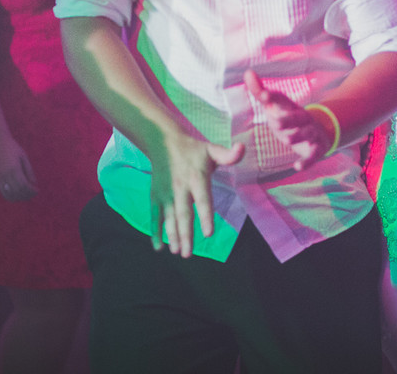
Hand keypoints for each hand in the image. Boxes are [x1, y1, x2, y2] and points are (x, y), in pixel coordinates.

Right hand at [0, 139, 38, 201]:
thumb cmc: (13, 148)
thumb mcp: (24, 157)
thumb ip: (29, 171)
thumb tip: (34, 183)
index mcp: (14, 169)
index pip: (24, 185)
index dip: (31, 190)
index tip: (37, 190)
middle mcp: (6, 175)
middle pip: (17, 191)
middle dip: (27, 195)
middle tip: (34, 193)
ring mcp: (0, 178)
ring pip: (9, 194)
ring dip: (20, 197)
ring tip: (27, 195)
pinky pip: (3, 192)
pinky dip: (11, 196)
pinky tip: (18, 195)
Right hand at [147, 127, 244, 256]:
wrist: (163, 142)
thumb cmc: (193, 150)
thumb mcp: (212, 150)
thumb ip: (228, 155)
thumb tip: (242, 147)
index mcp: (196, 178)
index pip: (202, 200)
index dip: (205, 216)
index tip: (208, 234)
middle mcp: (180, 188)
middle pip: (183, 214)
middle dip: (185, 235)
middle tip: (189, 254)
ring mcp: (165, 194)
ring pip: (169, 218)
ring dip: (172, 236)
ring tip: (178, 252)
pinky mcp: (155, 197)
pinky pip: (154, 217)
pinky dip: (155, 232)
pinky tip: (159, 247)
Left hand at [245, 70, 333, 170]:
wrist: (321, 132)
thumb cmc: (290, 118)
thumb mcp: (276, 106)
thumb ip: (260, 91)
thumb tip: (248, 72)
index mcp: (291, 107)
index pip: (282, 100)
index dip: (273, 97)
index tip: (263, 95)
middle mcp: (303, 118)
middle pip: (297, 117)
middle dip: (287, 119)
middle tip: (275, 122)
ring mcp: (311, 133)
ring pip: (305, 134)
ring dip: (297, 137)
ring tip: (287, 140)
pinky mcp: (316, 149)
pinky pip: (312, 156)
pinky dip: (306, 162)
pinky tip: (297, 167)